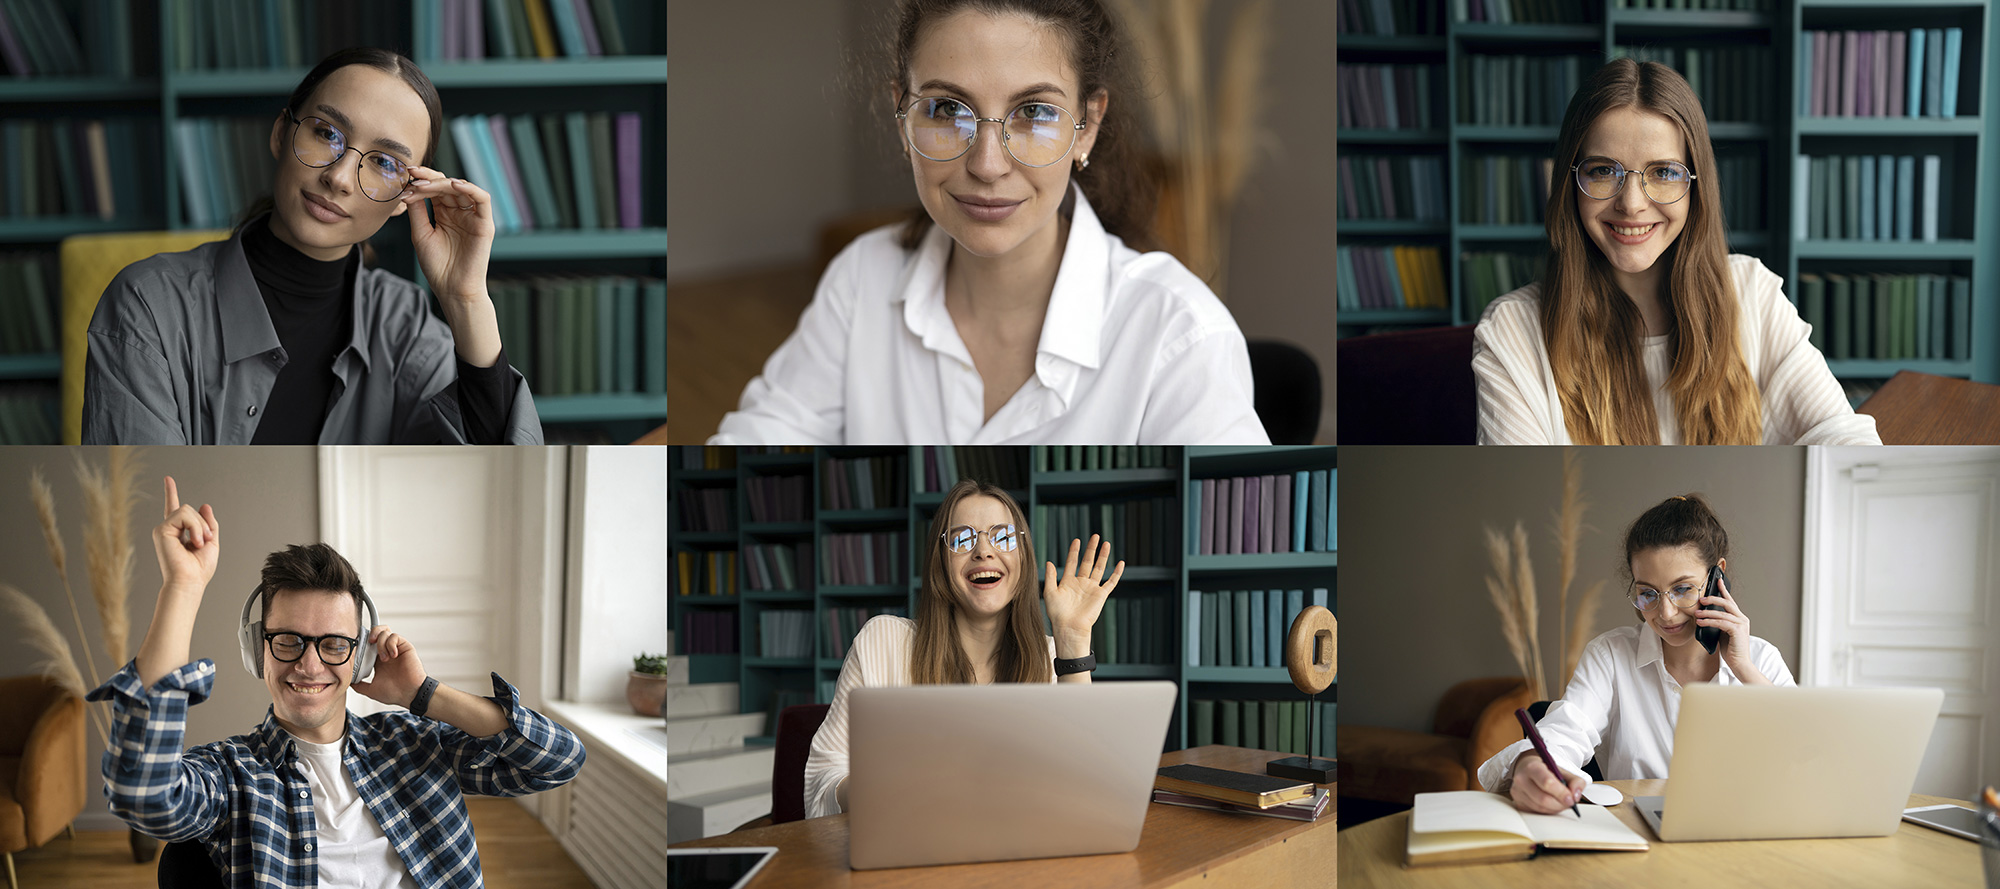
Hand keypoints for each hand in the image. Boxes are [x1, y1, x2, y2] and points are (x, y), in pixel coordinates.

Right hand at [152, 476, 218, 593]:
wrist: (190, 581)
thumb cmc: (199, 569)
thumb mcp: (211, 542)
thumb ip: (209, 523)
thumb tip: (205, 505)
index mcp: (179, 532)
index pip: (174, 508)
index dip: (171, 492)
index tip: (168, 479)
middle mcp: (169, 529)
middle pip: (190, 509)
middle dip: (204, 524)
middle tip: (205, 542)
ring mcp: (164, 529)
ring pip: (187, 509)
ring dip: (200, 526)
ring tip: (199, 544)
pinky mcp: (161, 530)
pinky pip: (183, 514)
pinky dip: (194, 527)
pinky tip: (193, 542)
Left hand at [351, 625, 427, 707]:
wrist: (410, 694)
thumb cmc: (395, 693)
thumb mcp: (371, 690)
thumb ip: (359, 686)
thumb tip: (349, 683)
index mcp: (378, 660)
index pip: (369, 644)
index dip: (363, 643)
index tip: (359, 648)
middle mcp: (387, 652)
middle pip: (378, 631)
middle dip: (371, 634)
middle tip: (370, 643)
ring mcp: (396, 648)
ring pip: (385, 632)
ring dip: (381, 643)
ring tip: (384, 657)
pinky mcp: (405, 647)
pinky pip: (395, 636)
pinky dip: (391, 644)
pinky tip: (392, 655)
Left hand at [402, 167, 493, 303]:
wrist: (452, 289)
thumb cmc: (437, 266)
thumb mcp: (420, 234)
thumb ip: (417, 211)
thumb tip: (409, 188)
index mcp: (445, 214)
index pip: (435, 190)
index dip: (421, 181)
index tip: (405, 176)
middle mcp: (460, 213)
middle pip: (447, 185)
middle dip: (429, 178)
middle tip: (412, 177)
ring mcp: (473, 217)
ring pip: (462, 188)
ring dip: (442, 183)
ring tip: (423, 185)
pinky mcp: (485, 224)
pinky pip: (482, 199)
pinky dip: (470, 188)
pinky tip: (453, 185)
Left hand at [1042, 534, 1122, 635]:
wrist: (1069, 627)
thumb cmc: (1058, 614)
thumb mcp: (1050, 592)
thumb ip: (1050, 577)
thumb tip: (1049, 562)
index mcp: (1068, 582)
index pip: (1072, 562)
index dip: (1074, 551)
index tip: (1077, 540)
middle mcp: (1081, 583)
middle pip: (1088, 562)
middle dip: (1091, 549)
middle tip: (1095, 536)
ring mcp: (1092, 588)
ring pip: (1099, 568)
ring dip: (1103, 556)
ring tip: (1106, 543)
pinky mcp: (1101, 595)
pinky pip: (1111, 582)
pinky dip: (1116, 573)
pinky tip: (1120, 563)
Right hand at [1510, 751, 1586, 814]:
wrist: (1528, 769)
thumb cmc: (1546, 771)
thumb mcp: (1562, 771)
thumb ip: (1575, 781)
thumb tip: (1575, 796)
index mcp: (1533, 767)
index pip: (1547, 782)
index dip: (1561, 793)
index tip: (1571, 799)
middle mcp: (1521, 779)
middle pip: (1543, 799)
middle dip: (1560, 804)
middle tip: (1569, 803)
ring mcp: (1517, 792)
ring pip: (1540, 808)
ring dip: (1555, 808)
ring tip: (1561, 802)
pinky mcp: (1518, 803)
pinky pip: (1536, 812)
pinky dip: (1548, 811)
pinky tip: (1551, 804)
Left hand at [1697, 576, 1759, 680]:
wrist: (1739, 663)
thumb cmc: (1731, 649)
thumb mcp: (1722, 632)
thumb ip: (1719, 623)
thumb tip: (1705, 616)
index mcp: (1739, 618)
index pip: (1730, 601)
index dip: (1723, 590)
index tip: (1717, 580)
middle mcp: (1742, 619)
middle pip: (1727, 603)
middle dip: (1713, 599)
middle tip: (1701, 599)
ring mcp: (1741, 624)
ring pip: (1722, 613)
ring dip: (1707, 613)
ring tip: (1696, 614)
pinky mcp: (1738, 631)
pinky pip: (1721, 622)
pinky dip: (1709, 621)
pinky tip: (1700, 622)